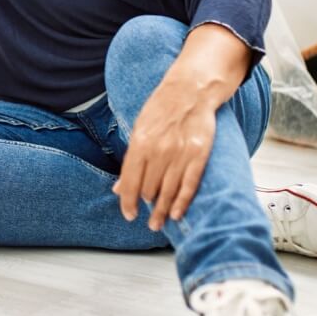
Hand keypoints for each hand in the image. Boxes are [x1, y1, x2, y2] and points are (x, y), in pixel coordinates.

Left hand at [113, 82, 218, 230]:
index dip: (128, 202)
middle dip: (147, 206)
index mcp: (140, 143)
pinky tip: (176, 214)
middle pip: (149, 189)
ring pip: (167, 191)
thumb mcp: (139, 129)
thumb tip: (117, 188)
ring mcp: (180, 154)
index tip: (129, 215)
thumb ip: (130, 160)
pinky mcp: (199, 155)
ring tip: (158, 224)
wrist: (191, 90)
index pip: (130, 181)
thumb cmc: (162, 109)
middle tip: (148, 219)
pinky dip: (181, 202)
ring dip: (162, 211)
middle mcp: (159, 151)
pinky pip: (189, 185)